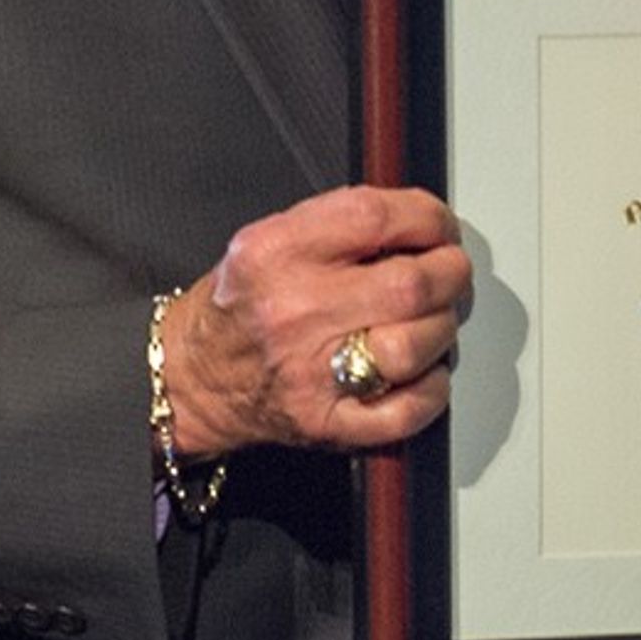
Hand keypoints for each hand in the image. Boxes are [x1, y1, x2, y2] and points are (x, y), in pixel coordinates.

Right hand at [161, 184, 471, 454]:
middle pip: (410, 284)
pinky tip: (421, 372)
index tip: (440, 227)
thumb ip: (341, 224)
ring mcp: (311, 372)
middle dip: (450, 273)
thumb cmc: (241, 306)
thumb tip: (421, 222)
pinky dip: (431, 390)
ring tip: (431, 322)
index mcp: (275, 252)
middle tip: (450, 273)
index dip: (427, 217)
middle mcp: (293, 310)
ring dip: (441, 330)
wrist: (190, 378)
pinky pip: (407, 410)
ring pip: (415, 345)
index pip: (375, 216)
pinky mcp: (326, 423)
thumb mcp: (269, 240)